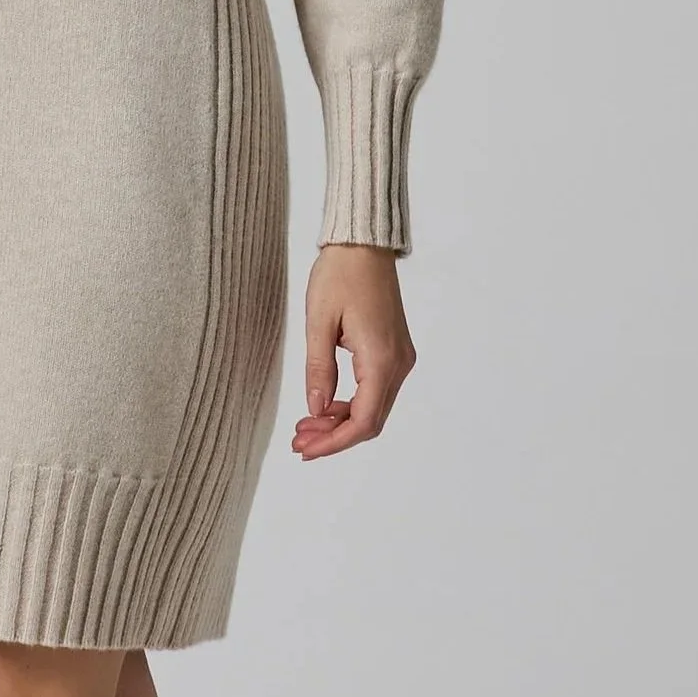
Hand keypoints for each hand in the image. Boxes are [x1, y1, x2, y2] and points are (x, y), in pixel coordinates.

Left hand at [292, 243, 415, 457]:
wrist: (363, 245)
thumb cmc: (340, 275)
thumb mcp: (318, 322)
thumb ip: (319, 369)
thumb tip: (315, 409)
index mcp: (381, 359)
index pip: (362, 421)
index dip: (334, 443)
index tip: (305, 450)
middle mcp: (398, 364)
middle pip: (370, 421)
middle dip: (334, 437)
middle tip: (298, 443)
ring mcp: (400, 358)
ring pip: (373, 408)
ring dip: (340, 423)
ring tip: (305, 427)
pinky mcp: (394, 352)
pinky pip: (375, 391)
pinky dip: (350, 405)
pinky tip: (324, 406)